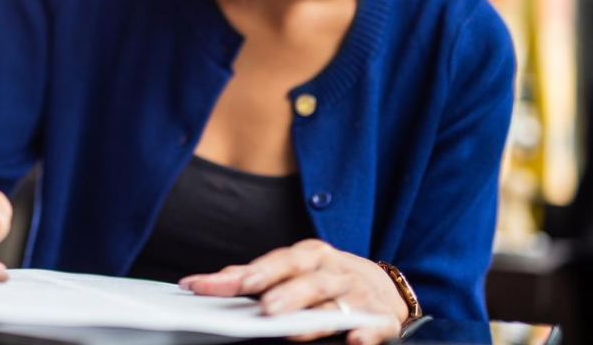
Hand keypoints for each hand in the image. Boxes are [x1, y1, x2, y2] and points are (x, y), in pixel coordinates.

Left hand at [179, 239, 406, 344]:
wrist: (384, 288)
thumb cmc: (326, 279)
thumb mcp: (296, 270)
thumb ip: (259, 276)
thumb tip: (217, 280)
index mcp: (309, 256)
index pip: (275, 263)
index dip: (245, 275)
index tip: (208, 286)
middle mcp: (332, 272)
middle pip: (307, 281)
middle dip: (285, 293)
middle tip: (264, 309)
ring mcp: (357, 295)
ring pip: (335, 305)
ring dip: (316, 317)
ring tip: (292, 330)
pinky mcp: (380, 318)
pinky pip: (374, 325)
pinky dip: (366, 333)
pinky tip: (354, 341)